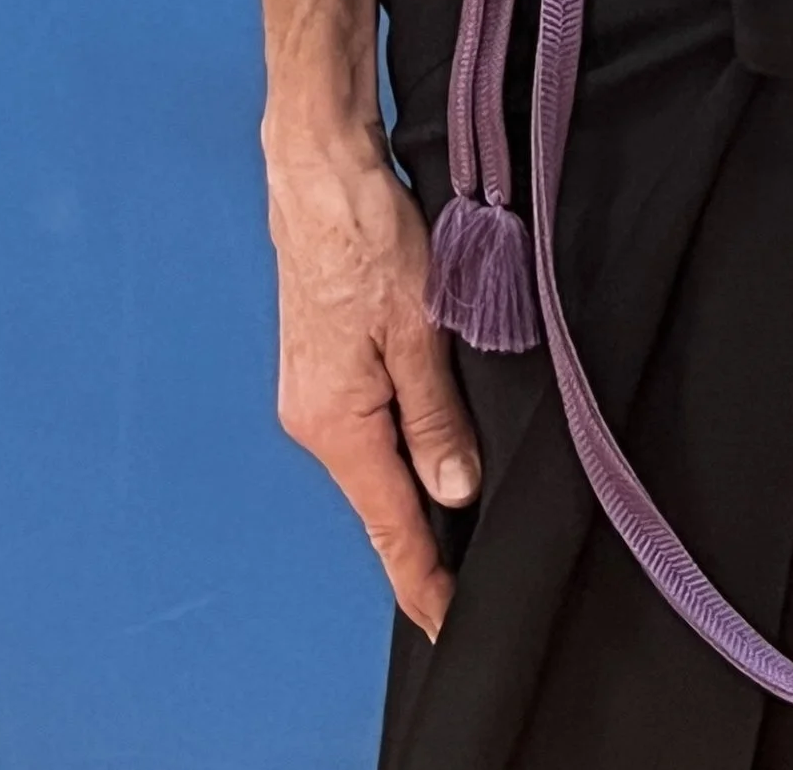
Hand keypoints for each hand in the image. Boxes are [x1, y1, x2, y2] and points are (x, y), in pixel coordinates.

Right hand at [264, 120, 480, 640]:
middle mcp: (316, 419)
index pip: (389, 526)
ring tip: (466, 522)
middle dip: (426, 539)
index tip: (451, 624)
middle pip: (381, 499)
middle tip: (477, 577)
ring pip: (377, 460)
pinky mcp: (324, 364)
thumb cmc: (364, 234)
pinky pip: (370, 425)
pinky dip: (402, 444)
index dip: (423, 581)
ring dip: (417, 485)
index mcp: (336, 423)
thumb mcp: (418, 327)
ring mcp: (316, 392)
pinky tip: (434, 447)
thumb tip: (453, 490)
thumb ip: (435, 414)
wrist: (318, 168)